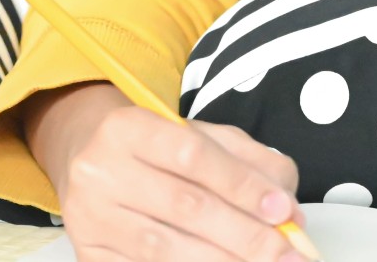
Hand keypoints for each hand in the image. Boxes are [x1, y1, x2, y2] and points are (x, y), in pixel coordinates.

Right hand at [52, 99, 307, 261]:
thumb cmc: (155, 151)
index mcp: (126, 127)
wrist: (88, 164)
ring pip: (166, 249)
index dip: (242, 185)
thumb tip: (288, 209)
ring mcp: (89, 217)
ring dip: (223, 261)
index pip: (192, 155)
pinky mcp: (89, 254)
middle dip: (245, 234)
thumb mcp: (200, 137)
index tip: (282, 211)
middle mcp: (99, 170)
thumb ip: (249, 162)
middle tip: (287, 252)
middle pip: (184, 206)